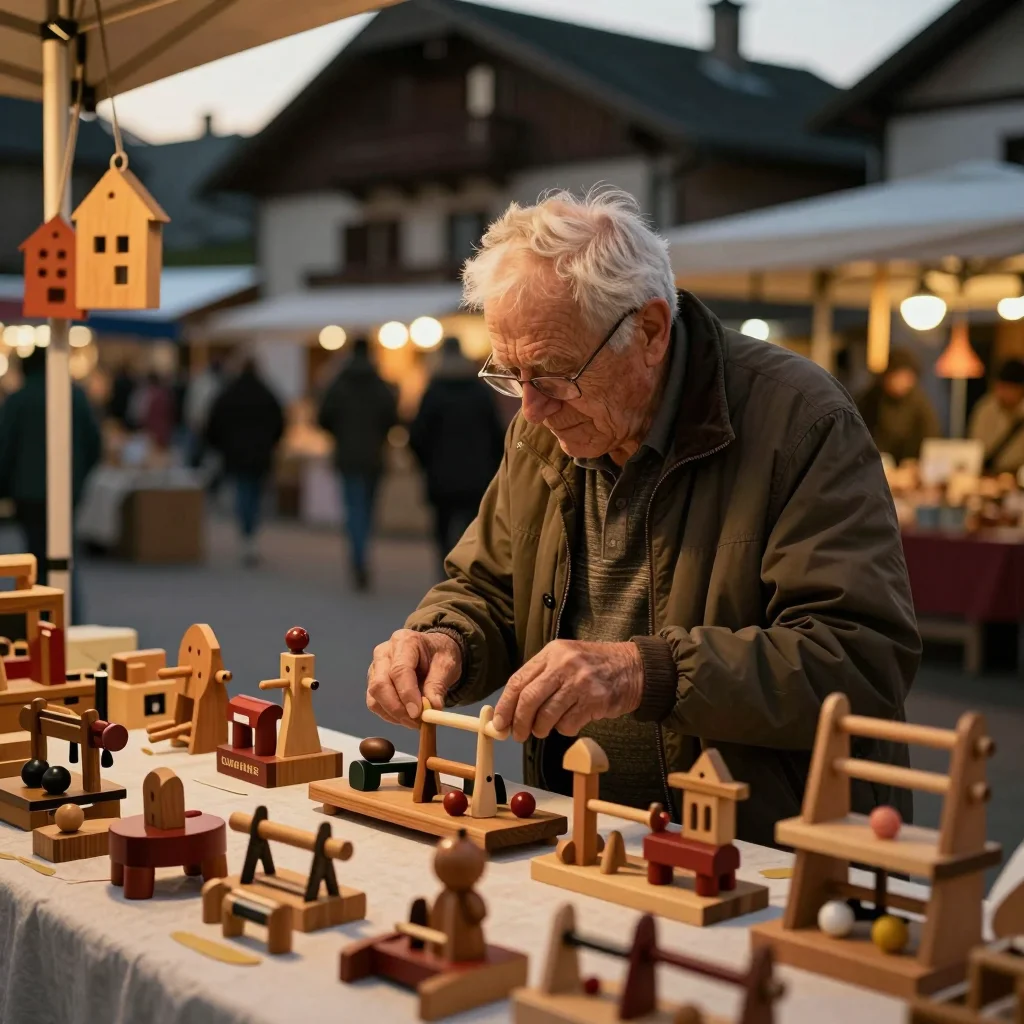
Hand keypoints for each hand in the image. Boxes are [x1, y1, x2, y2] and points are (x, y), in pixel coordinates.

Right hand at [366, 629, 461, 728]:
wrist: (432, 652)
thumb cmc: (438, 655)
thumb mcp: (446, 665)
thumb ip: (438, 686)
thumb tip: (432, 708)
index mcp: (404, 641)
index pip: (399, 670)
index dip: (407, 694)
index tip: (418, 713)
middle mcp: (384, 652)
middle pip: (380, 684)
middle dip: (397, 708)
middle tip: (417, 723)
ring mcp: (375, 667)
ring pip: (374, 696)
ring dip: (393, 714)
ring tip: (415, 721)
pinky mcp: (372, 681)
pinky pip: (374, 703)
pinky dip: (389, 715)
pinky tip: (405, 717)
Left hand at [492, 640, 643, 741]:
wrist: (633, 667)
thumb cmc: (594, 666)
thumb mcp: (565, 659)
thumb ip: (539, 679)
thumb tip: (511, 711)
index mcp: (552, 652)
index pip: (518, 681)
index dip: (505, 705)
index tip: (499, 723)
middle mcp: (564, 664)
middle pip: (529, 699)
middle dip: (519, 722)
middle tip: (517, 734)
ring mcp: (580, 682)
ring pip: (546, 716)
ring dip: (541, 729)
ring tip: (544, 729)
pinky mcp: (594, 700)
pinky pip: (568, 724)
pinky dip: (564, 729)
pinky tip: (571, 721)